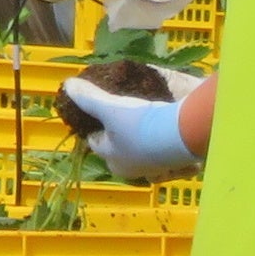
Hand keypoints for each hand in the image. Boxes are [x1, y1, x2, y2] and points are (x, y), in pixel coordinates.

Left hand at [59, 75, 197, 180]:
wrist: (186, 132)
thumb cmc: (141, 124)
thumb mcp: (110, 107)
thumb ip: (88, 98)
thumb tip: (68, 87)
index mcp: (114, 160)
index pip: (96, 141)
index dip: (95, 124)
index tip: (98, 108)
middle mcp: (135, 169)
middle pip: (121, 148)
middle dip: (120, 133)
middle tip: (122, 109)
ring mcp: (160, 167)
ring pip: (146, 153)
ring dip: (144, 139)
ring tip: (145, 113)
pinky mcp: (182, 162)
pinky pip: (171, 155)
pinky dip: (169, 144)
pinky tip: (169, 126)